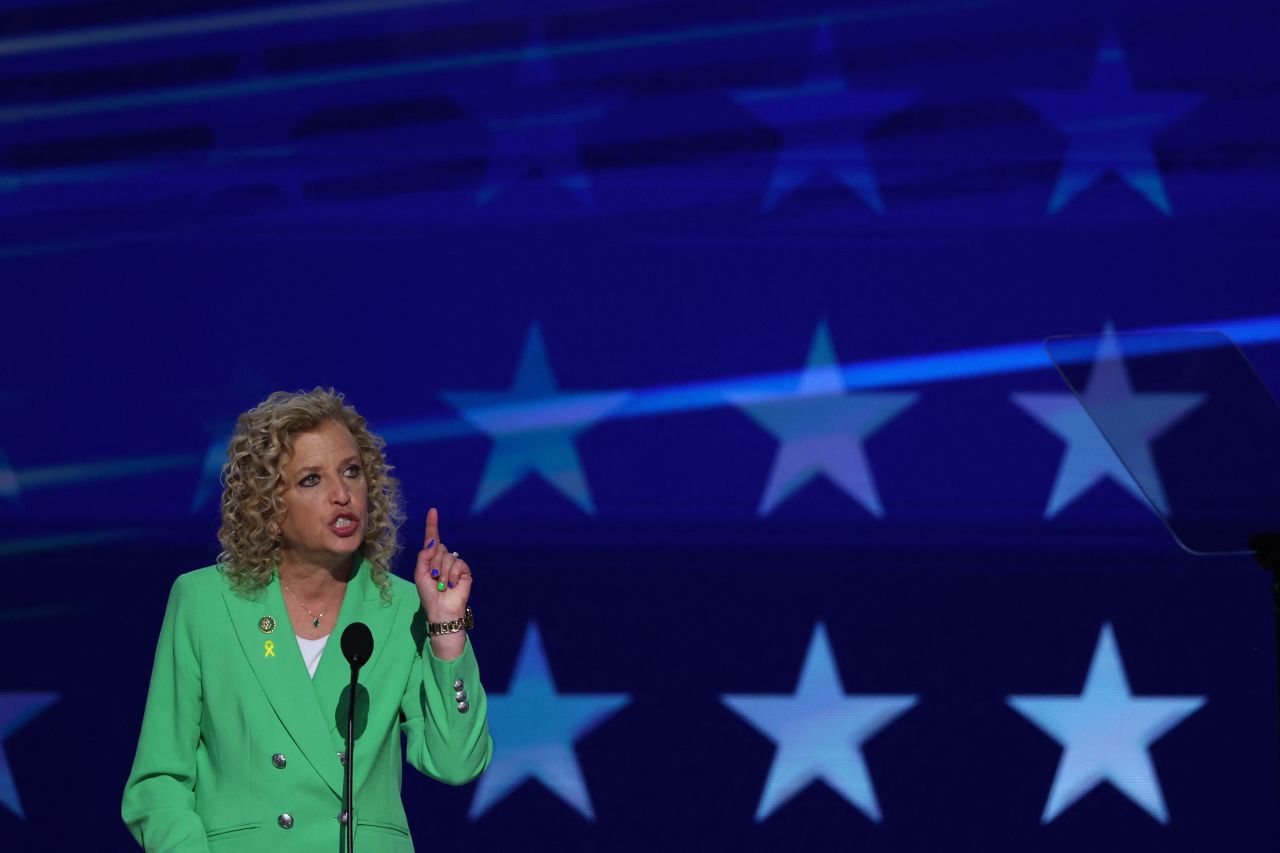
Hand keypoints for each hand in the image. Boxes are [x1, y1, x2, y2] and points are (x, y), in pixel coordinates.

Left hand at [413, 507, 471, 624]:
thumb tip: (433, 542)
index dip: (432, 524)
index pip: (432, 538)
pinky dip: (453, 575)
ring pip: (449, 557)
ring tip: (442, 585)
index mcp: (431, 558)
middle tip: (434, 578)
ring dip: (443, 573)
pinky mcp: (465, 571)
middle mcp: (443, 558)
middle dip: (435, 563)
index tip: (433, 510)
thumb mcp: (420, 574)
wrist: (441, 609)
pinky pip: (458, 564)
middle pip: (440, 548)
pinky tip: (451, 585)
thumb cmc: (428, 594)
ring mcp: (454, 564)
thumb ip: (424, 556)